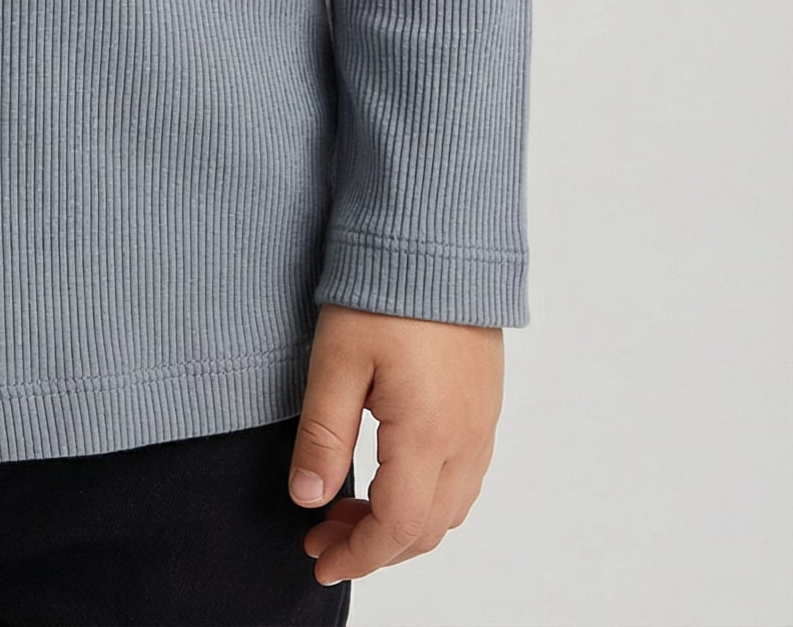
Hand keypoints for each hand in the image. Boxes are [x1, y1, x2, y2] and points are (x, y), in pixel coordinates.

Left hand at [287, 304, 503, 588]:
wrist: (439, 232)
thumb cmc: (386, 287)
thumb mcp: (337, 358)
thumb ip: (323, 434)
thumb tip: (307, 499)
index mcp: (429, 433)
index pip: (398, 527)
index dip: (358, 554)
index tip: (319, 559)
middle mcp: (466, 437)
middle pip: (428, 528)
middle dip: (374, 546)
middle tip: (322, 536)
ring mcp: (482, 420)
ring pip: (451, 507)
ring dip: (403, 525)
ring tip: (348, 509)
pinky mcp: (485, 401)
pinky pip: (466, 476)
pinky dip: (428, 497)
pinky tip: (390, 476)